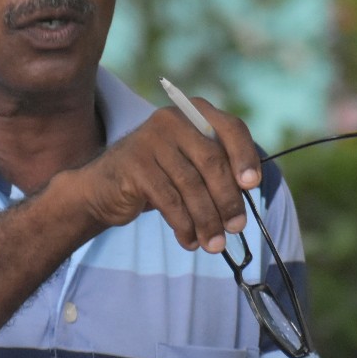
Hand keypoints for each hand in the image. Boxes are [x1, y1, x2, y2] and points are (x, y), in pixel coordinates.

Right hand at [63, 97, 264, 251]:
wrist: (104, 187)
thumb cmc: (158, 177)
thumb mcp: (190, 164)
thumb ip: (218, 170)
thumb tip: (248, 195)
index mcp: (193, 113)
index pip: (231, 128)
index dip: (245, 156)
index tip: (253, 186)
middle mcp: (172, 120)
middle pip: (212, 161)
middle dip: (228, 199)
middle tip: (237, 227)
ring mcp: (150, 140)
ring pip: (191, 185)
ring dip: (207, 220)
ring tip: (214, 244)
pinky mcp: (135, 165)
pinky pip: (169, 200)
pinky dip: (184, 225)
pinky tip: (190, 240)